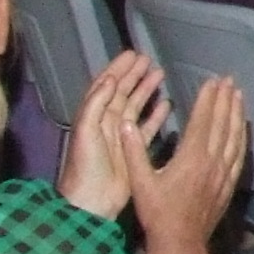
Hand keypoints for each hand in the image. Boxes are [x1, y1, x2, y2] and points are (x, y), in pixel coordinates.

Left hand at [61, 52, 172, 219]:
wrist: (92, 200)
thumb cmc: (86, 166)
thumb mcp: (87, 131)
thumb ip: (96, 104)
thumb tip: (110, 79)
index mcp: (93, 115)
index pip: (106, 85)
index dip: (118, 69)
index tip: (132, 54)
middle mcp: (106, 122)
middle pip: (122, 92)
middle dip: (134, 74)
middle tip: (148, 59)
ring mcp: (121, 135)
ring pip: (135, 106)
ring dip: (146, 90)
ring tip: (160, 75)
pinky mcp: (133, 149)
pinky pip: (146, 128)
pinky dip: (156, 116)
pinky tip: (167, 105)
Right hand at [129, 71, 245, 253]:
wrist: (181, 243)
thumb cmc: (157, 214)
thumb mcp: (140, 182)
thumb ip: (133, 152)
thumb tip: (125, 123)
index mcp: (191, 158)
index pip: (203, 120)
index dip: (208, 99)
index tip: (212, 81)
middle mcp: (212, 162)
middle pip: (222, 124)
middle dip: (226, 100)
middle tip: (229, 80)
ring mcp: (224, 173)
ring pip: (235, 137)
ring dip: (237, 114)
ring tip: (239, 96)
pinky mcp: (229, 184)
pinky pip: (240, 154)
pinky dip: (243, 137)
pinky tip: (244, 128)